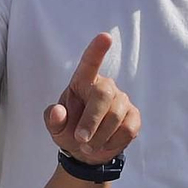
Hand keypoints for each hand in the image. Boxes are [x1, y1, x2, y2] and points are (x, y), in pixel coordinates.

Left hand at [45, 32, 140, 162]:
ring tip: (88, 146)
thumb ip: (53, 119)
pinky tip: (104, 145)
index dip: (97, 50)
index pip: (90, 63)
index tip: (105, 37)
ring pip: (116, 116)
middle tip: (80, 140)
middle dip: (92, 120)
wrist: (86, 151)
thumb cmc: (69, 130)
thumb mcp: (55, 127)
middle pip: (104, 95)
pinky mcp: (133, 116)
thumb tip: (57, 112)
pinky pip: (128, 129)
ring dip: (99, 137)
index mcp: (82, 82)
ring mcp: (122, 100)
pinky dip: (113, 142)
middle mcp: (105, 87)